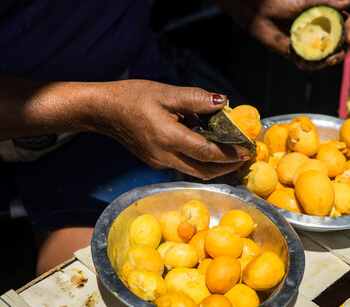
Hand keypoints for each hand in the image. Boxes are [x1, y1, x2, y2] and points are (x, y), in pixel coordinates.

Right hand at [95, 80, 249, 179]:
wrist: (103, 111)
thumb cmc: (132, 97)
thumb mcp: (165, 92)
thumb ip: (196, 99)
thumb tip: (223, 102)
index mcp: (167, 137)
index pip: (207, 153)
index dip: (230, 154)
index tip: (247, 150)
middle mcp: (164, 156)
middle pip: (204, 170)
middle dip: (228, 167)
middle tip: (245, 156)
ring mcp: (159, 163)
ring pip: (195, 172)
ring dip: (215, 166)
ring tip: (232, 155)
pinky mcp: (156, 163)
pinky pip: (184, 165)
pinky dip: (199, 160)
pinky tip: (206, 146)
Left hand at [219, 0, 349, 69]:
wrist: (259, 12)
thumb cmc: (282, 2)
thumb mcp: (306, 1)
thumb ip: (326, 2)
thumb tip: (349, 1)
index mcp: (324, 17)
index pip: (344, 25)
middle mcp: (318, 31)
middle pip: (336, 45)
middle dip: (339, 53)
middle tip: (336, 56)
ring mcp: (307, 43)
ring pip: (322, 57)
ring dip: (326, 62)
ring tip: (325, 61)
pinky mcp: (295, 52)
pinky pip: (305, 62)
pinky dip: (309, 64)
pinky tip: (307, 63)